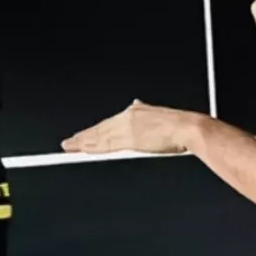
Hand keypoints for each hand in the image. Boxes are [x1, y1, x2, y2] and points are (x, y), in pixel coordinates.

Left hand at [61, 100, 197, 154]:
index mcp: (135, 112)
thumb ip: (145, 112)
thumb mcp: (158, 113)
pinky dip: (93, 148)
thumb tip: (136, 104)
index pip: (109, 124)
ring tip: (70, 147)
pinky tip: (83, 150)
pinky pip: (106, 145)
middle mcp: (127, 118)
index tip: (84, 135)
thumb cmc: (179, 125)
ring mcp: (127, 129)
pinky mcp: (129, 139)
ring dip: (83, 142)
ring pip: (99, 137)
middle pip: (100, 130)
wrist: (187, 128)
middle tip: (68, 142)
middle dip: (83, 137)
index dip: (95, 131)